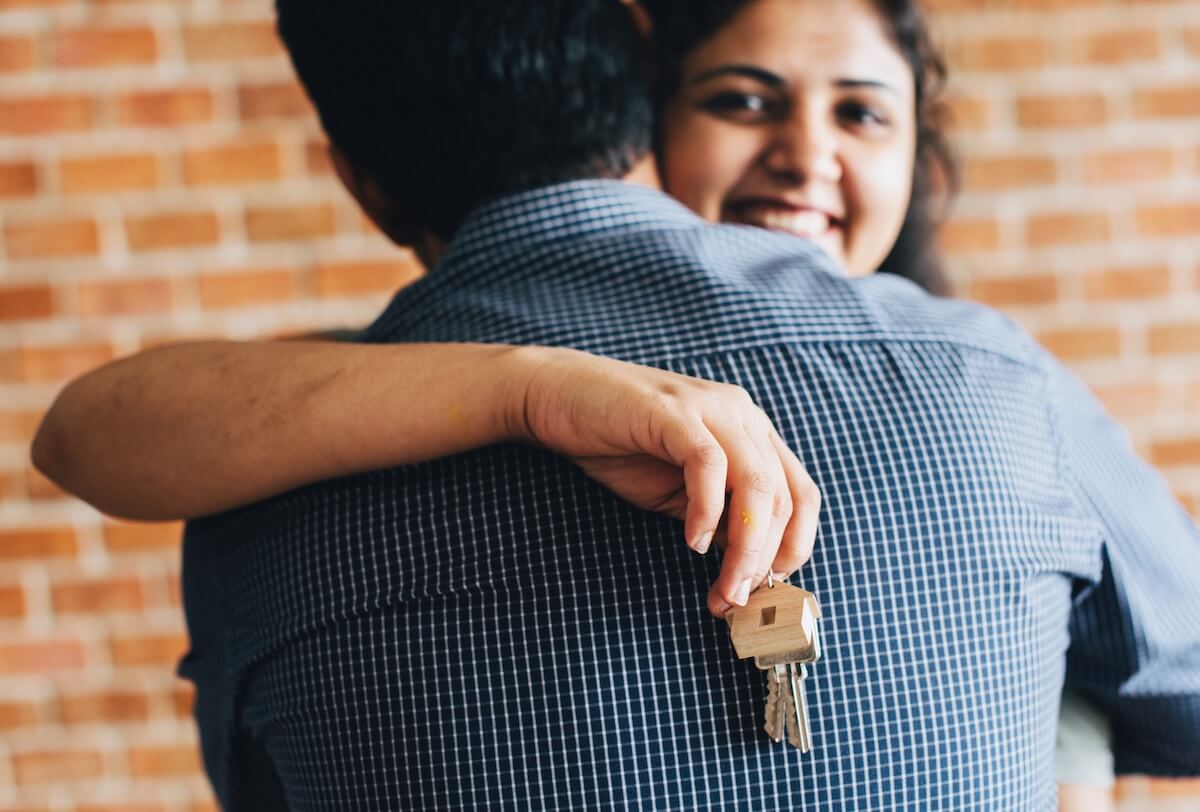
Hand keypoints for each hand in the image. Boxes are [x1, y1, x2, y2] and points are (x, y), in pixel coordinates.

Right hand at [507, 346, 820, 616]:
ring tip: (723, 587)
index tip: (768, 590)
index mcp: (752, 431)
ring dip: (745, 548)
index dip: (794, 547)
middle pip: (783, 497)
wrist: (556, 397)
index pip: (801, 494)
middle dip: (764, 560)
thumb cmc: (616, 446)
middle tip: (735, 600)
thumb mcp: (679, 493)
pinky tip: (692, 543)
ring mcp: (711, 407)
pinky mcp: (674, 411)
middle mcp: (742, 414)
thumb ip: (719, 518)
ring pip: (757, 485)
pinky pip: (709, 465)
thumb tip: (750, 567)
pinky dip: (708, 511)